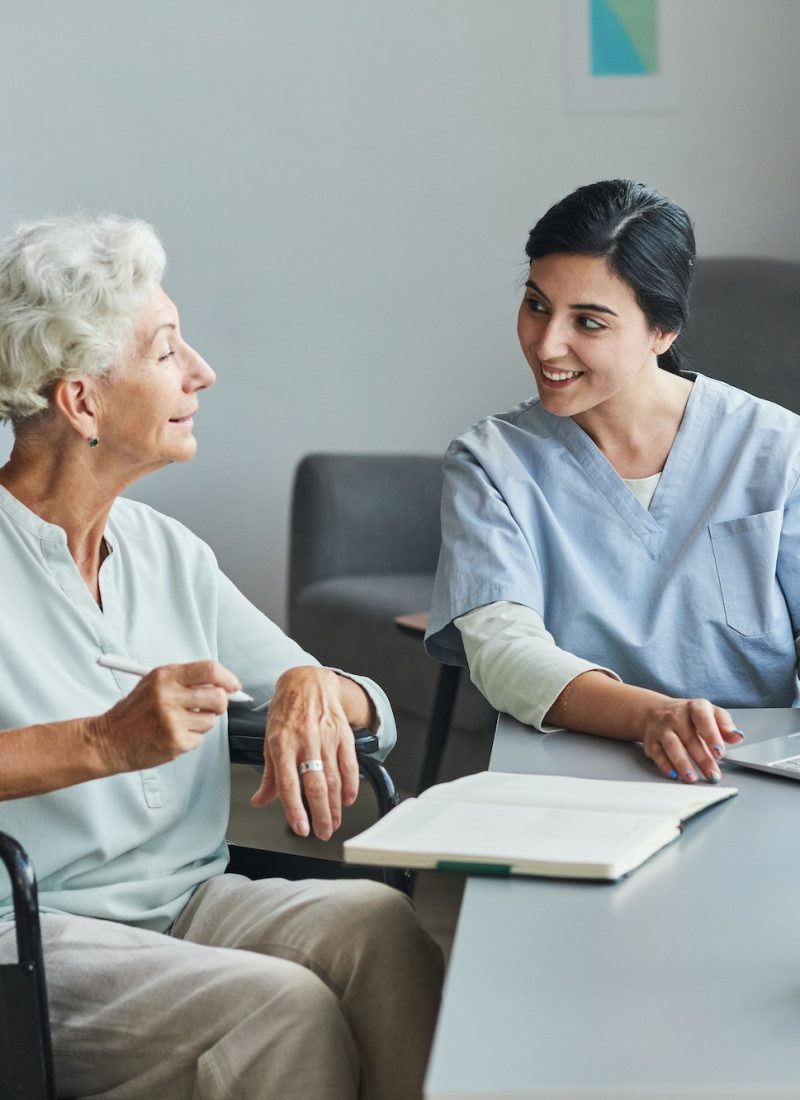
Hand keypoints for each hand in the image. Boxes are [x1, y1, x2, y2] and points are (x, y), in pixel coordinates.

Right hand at [92, 660, 239, 773]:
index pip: (209, 669)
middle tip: (211, 707)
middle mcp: (169, 696)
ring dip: (203, 723)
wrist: (108, 740)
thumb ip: (186, 681)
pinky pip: (199, 739)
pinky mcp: (175, 742)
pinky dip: (191, 738)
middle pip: (218, 697)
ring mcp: (172, 720)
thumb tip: (223, 684)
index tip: (234, 686)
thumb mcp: (154, 684)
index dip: (227, 678)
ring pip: (211, 720)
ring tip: (181, 722)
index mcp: (165, 676)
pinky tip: (172, 735)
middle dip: (220, 703)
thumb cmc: (134, 712)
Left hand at [250, 666, 361, 840]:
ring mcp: (326, 737)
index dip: (295, 809)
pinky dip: (351, 785)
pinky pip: (350, 764)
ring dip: (336, 805)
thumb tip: (260, 800)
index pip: (288, 783)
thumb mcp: (269, 739)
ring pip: (334, 778)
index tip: (301, 828)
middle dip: (321, 814)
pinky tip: (349, 799)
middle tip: (323, 832)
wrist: (307, 681)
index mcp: (282, 743)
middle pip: (315, 784)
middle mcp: (305, 741)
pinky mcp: (343, 734)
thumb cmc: (286, 709)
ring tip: (334, 822)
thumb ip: (269, 774)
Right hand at [641, 697, 743, 782]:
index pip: (703, 720)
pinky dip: (665, 765)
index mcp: (694, 707)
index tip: (720, 752)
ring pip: (672, 746)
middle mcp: (676, 716)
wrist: (655, 711)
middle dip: (702, 759)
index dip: (712, 736)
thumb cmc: (688, 715)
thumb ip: (725, 725)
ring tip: (692, 778)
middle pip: (690, 738)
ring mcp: (662, 729)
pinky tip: (675, 775)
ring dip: (682, 763)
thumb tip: (737, 737)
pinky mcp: (651, 742)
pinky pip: (657, 754)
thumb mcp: (710, 713)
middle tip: (713, 775)